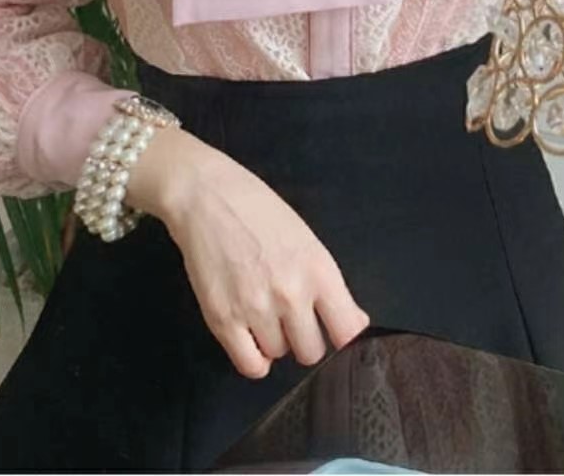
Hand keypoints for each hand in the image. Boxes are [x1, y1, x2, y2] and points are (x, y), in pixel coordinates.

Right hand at [153, 141, 370, 378]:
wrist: (207, 198)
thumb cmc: (260, 212)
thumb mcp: (307, 241)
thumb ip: (331, 287)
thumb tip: (355, 323)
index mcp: (318, 271)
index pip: (347, 331)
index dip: (344, 340)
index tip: (334, 335)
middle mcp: (291, 294)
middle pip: (312, 352)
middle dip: (303, 339)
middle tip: (291, 318)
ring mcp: (256, 309)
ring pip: (279, 355)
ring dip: (274, 341)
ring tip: (263, 311)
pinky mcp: (223, 319)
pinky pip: (250, 365)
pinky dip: (254, 359)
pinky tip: (251, 338)